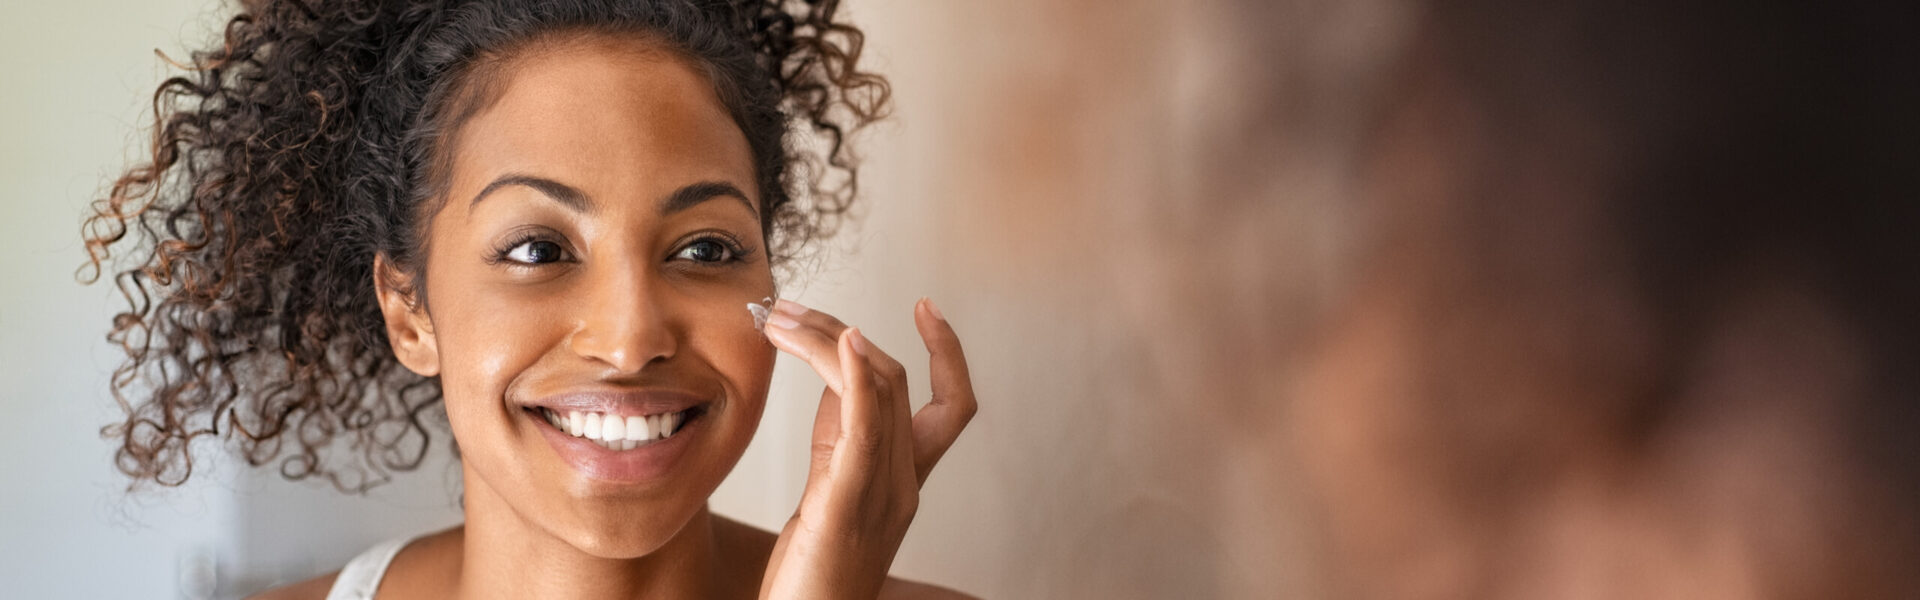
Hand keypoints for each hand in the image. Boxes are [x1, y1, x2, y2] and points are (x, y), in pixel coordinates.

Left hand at [756, 298, 977, 599]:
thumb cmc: (810, 577)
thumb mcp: (827, 495)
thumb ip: (839, 442)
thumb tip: (835, 381)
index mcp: (905, 483)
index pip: (952, 405)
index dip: (947, 352)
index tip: (925, 305)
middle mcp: (904, 485)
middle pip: (897, 381)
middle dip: (843, 331)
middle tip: (787, 309)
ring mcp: (883, 496)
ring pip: (879, 392)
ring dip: (832, 340)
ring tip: (784, 318)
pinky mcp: (847, 506)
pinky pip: (865, 431)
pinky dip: (856, 378)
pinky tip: (844, 342)